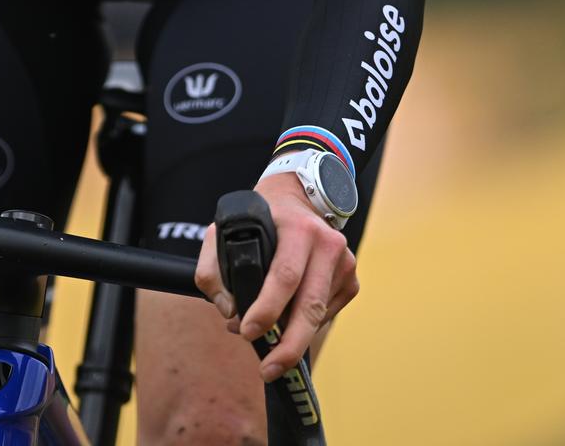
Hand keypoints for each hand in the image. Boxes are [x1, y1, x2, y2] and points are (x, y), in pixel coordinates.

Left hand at [193, 171, 359, 381]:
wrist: (299, 196)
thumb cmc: (260, 218)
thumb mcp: (224, 230)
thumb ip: (213, 271)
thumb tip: (231, 311)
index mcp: (298, 230)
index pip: (284, 276)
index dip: (267, 309)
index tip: (248, 331)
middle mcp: (327, 244)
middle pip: (310, 306)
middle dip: (289, 344)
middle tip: (268, 368)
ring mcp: (345, 262)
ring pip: (319, 315)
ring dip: (292, 336)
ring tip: (267, 339)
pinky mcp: (351, 279)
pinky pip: (327, 314)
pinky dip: (307, 324)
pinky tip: (290, 315)